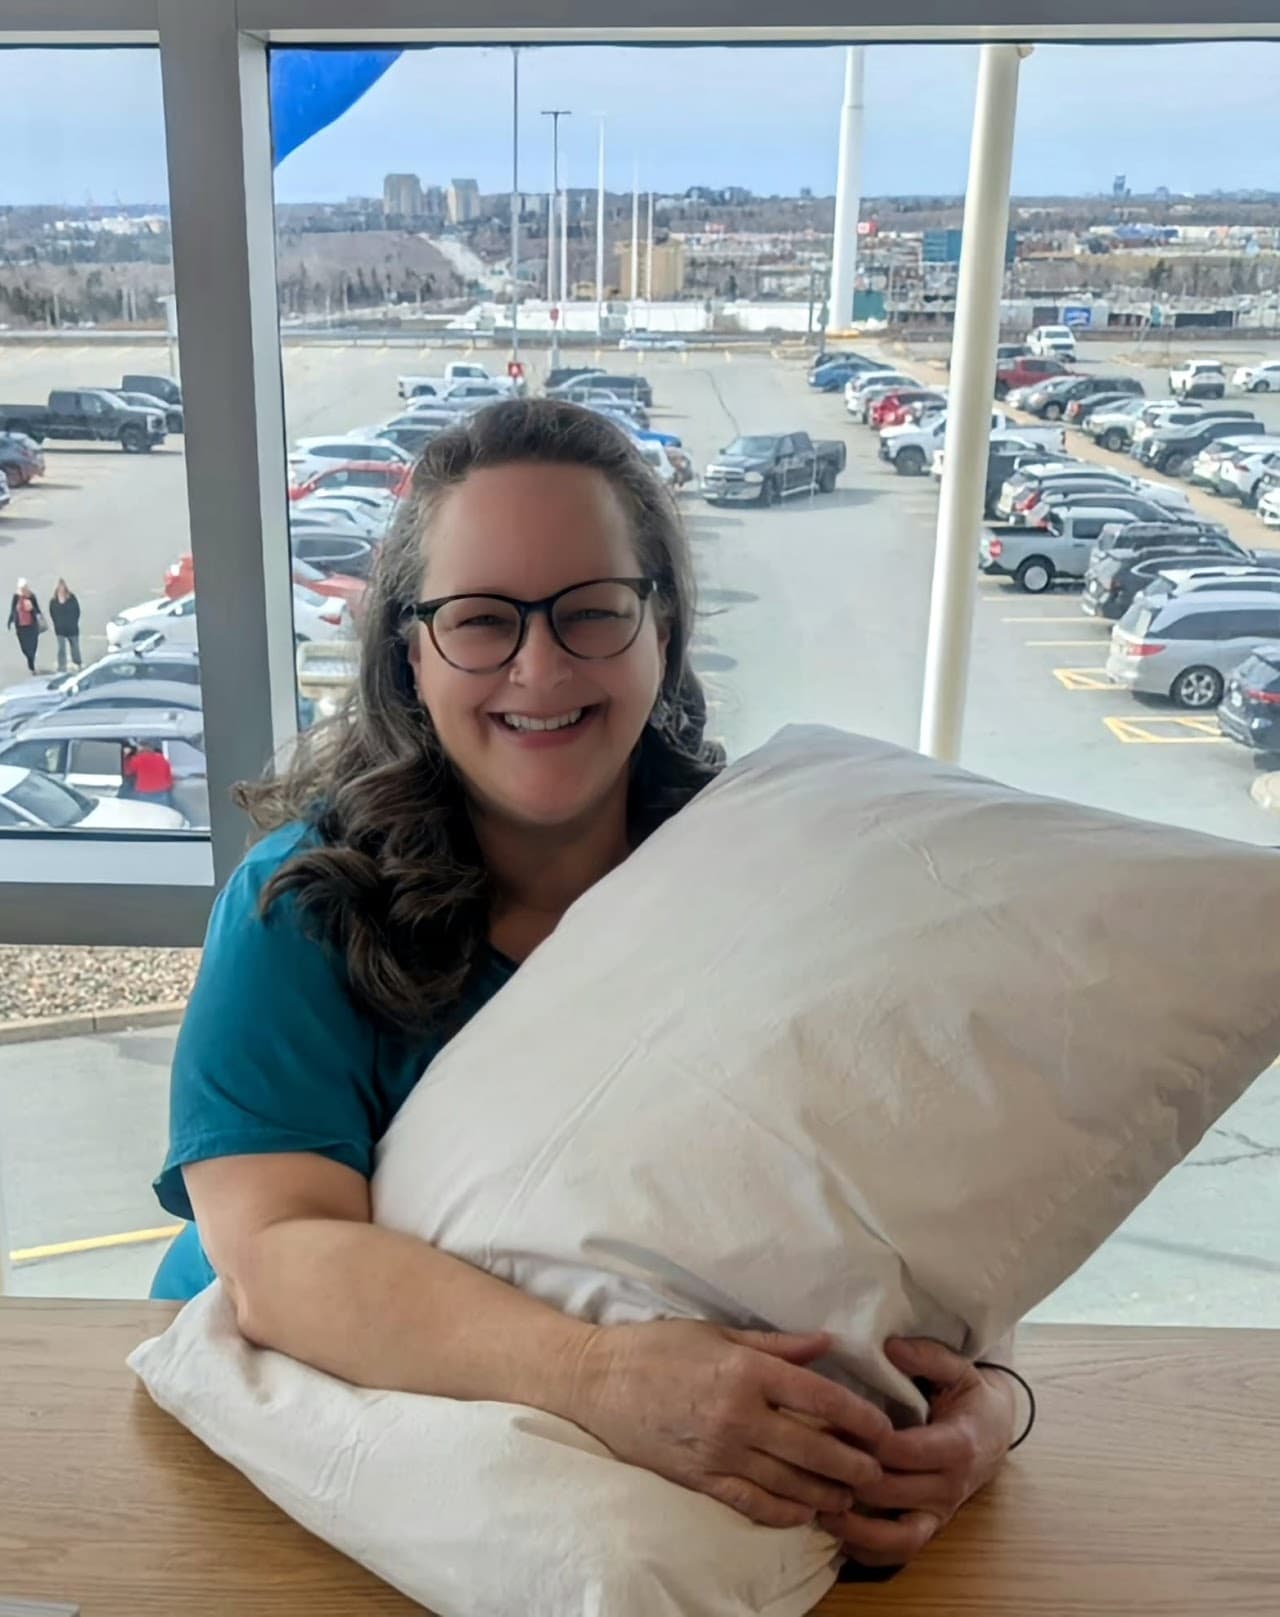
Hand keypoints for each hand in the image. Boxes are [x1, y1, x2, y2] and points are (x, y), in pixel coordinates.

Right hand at [568, 1321, 890, 1528]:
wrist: (597, 1381)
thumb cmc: (658, 1347)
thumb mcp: (718, 1332)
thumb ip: (776, 1345)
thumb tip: (826, 1343)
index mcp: (746, 1370)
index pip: (820, 1397)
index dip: (859, 1416)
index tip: (883, 1427)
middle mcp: (738, 1414)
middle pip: (814, 1446)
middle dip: (854, 1462)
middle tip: (879, 1470)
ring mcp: (719, 1451)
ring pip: (790, 1481)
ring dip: (828, 1491)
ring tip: (851, 1494)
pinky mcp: (700, 1478)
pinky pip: (753, 1502)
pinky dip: (785, 1511)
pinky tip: (806, 1512)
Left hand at [815, 1337, 1018, 1567]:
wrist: (994, 1434)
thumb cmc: (970, 1397)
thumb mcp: (959, 1369)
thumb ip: (928, 1356)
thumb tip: (891, 1348)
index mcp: (956, 1445)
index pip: (904, 1451)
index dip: (865, 1441)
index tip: (831, 1422)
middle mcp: (949, 1487)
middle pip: (891, 1491)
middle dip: (849, 1476)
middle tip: (809, 1458)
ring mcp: (939, 1513)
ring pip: (898, 1537)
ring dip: (855, 1527)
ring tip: (816, 1507)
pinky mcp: (929, 1528)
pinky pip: (900, 1552)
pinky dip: (867, 1549)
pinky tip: (835, 1531)